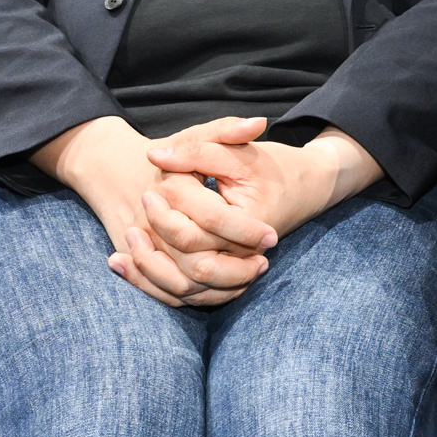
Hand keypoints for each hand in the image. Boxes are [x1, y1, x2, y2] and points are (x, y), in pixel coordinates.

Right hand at [36, 115, 270, 305]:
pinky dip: (201, 294)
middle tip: (264, 261)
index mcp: (169, 189)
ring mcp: (144, 248)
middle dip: (237, 269)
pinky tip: (230, 285)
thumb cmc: (168, 152)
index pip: (213, 219)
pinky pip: (171, 292)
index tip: (272, 236)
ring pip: (184, 286)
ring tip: (252, 273)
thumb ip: (227, 129)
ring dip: (223, 287)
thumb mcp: (198, 135)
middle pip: (197, 264)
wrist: (117, 170)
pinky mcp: (142, 263)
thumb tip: (259, 123)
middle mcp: (151, 224)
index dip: (247, 231)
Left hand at [148, 119, 382, 259]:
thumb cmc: (273, 168)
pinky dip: (154, 275)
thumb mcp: (239, 150)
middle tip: (144, 199)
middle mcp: (241, 250)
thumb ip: (199, 149)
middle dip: (159, 226)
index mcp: (248, 219)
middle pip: (188, 251)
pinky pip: (182, 286)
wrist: (305, 191)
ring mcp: (233, 266)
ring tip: (135, 231)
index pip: (202, 217)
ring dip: (150, 262)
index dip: (170, 199)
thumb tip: (154, 155)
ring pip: (183, 279)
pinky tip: (131, 257)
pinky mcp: (221, 275)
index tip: (152, 180)